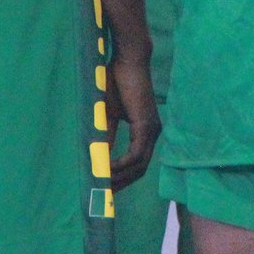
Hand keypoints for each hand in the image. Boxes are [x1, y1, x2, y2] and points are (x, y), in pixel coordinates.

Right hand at [108, 53, 159, 188]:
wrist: (127, 60)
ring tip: (102, 183)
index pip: (138, 162)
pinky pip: (136, 154)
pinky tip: (107, 168)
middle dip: (123, 183)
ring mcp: (152, 130)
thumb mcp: (109, 114)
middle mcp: (153, 133)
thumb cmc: (117, 82)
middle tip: (104, 193)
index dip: (124, 177)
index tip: (108, 187)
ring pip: (139, 165)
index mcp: (146, 131)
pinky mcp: (146, 125)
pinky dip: (121, 164)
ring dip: (120, 176)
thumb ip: (107, 135)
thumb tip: (100, 156)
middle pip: (141, 169)